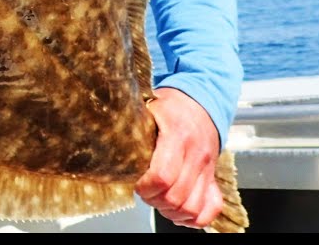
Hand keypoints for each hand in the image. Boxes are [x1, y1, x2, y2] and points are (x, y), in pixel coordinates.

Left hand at [134, 87, 223, 228]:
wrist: (201, 101)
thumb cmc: (171, 107)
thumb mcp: (148, 107)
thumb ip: (132, 125)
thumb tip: (104, 138)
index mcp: (178, 135)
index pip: (163, 176)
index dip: (145, 187)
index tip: (137, 183)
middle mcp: (196, 154)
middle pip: (175, 197)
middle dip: (154, 200)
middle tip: (145, 191)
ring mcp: (208, 167)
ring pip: (192, 208)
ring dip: (171, 211)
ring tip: (159, 199)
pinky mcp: (213, 176)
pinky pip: (211, 209)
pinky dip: (194, 217)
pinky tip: (179, 210)